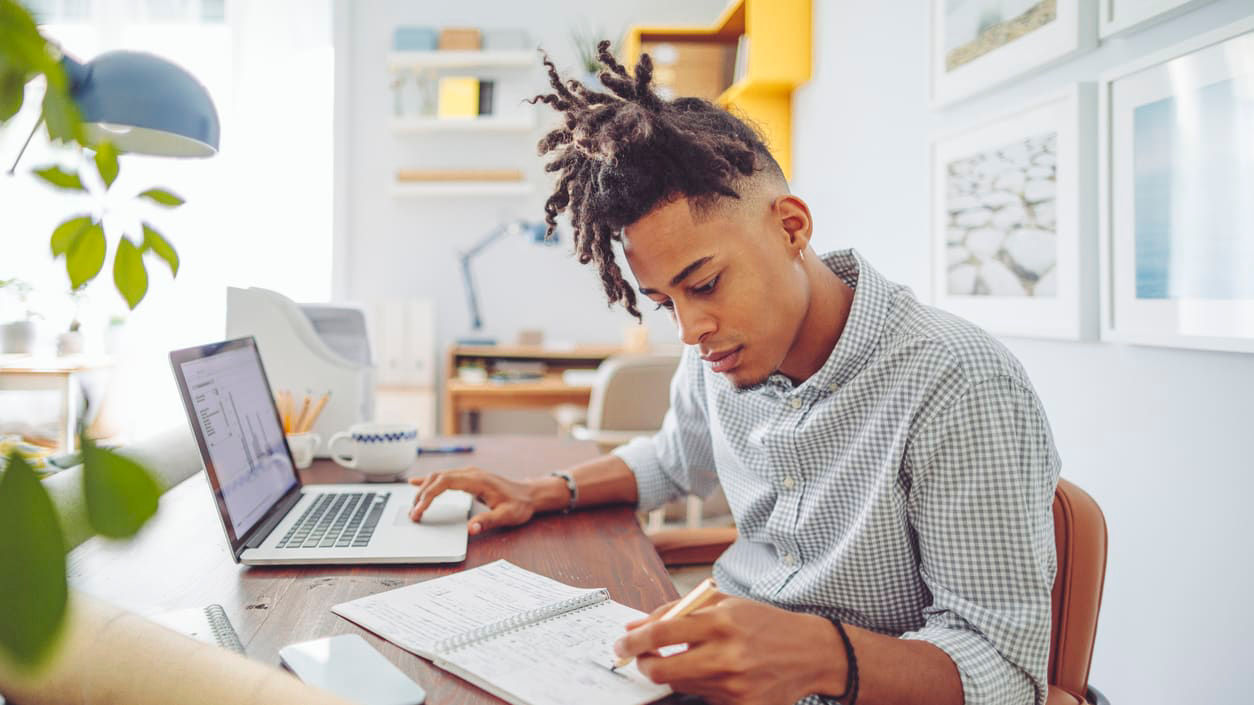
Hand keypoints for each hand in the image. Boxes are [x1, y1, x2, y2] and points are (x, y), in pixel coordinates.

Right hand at [408, 467, 540, 534]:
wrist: (529, 494)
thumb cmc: (519, 505)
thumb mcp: (506, 516)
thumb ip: (488, 521)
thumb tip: (470, 529)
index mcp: (477, 480)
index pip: (445, 482)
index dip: (428, 495)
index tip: (420, 510)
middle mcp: (471, 473)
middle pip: (437, 478)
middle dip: (421, 495)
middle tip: (413, 514)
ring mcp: (469, 473)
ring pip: (439, 476)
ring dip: (424, 489)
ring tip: (414, 507)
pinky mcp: (468, 478)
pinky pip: (444, 477)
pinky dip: (429, 482)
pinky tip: (416, 484)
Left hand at [614, 596, 845, 704]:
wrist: (811, 652)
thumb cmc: (764, 623)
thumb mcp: (724, 604)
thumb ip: (676, 611)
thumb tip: (634, 628)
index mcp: (721, 622)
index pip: (662, 632)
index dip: (634, 641)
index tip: (621, 644)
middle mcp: (727, 655)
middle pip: (662, 670)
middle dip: (644, 666)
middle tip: (643, 659)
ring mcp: (734, 686)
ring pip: (681, 685)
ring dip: (677, 673)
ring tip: (696, 659)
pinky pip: (704, 699)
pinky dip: (703, 687)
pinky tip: (721, 675)